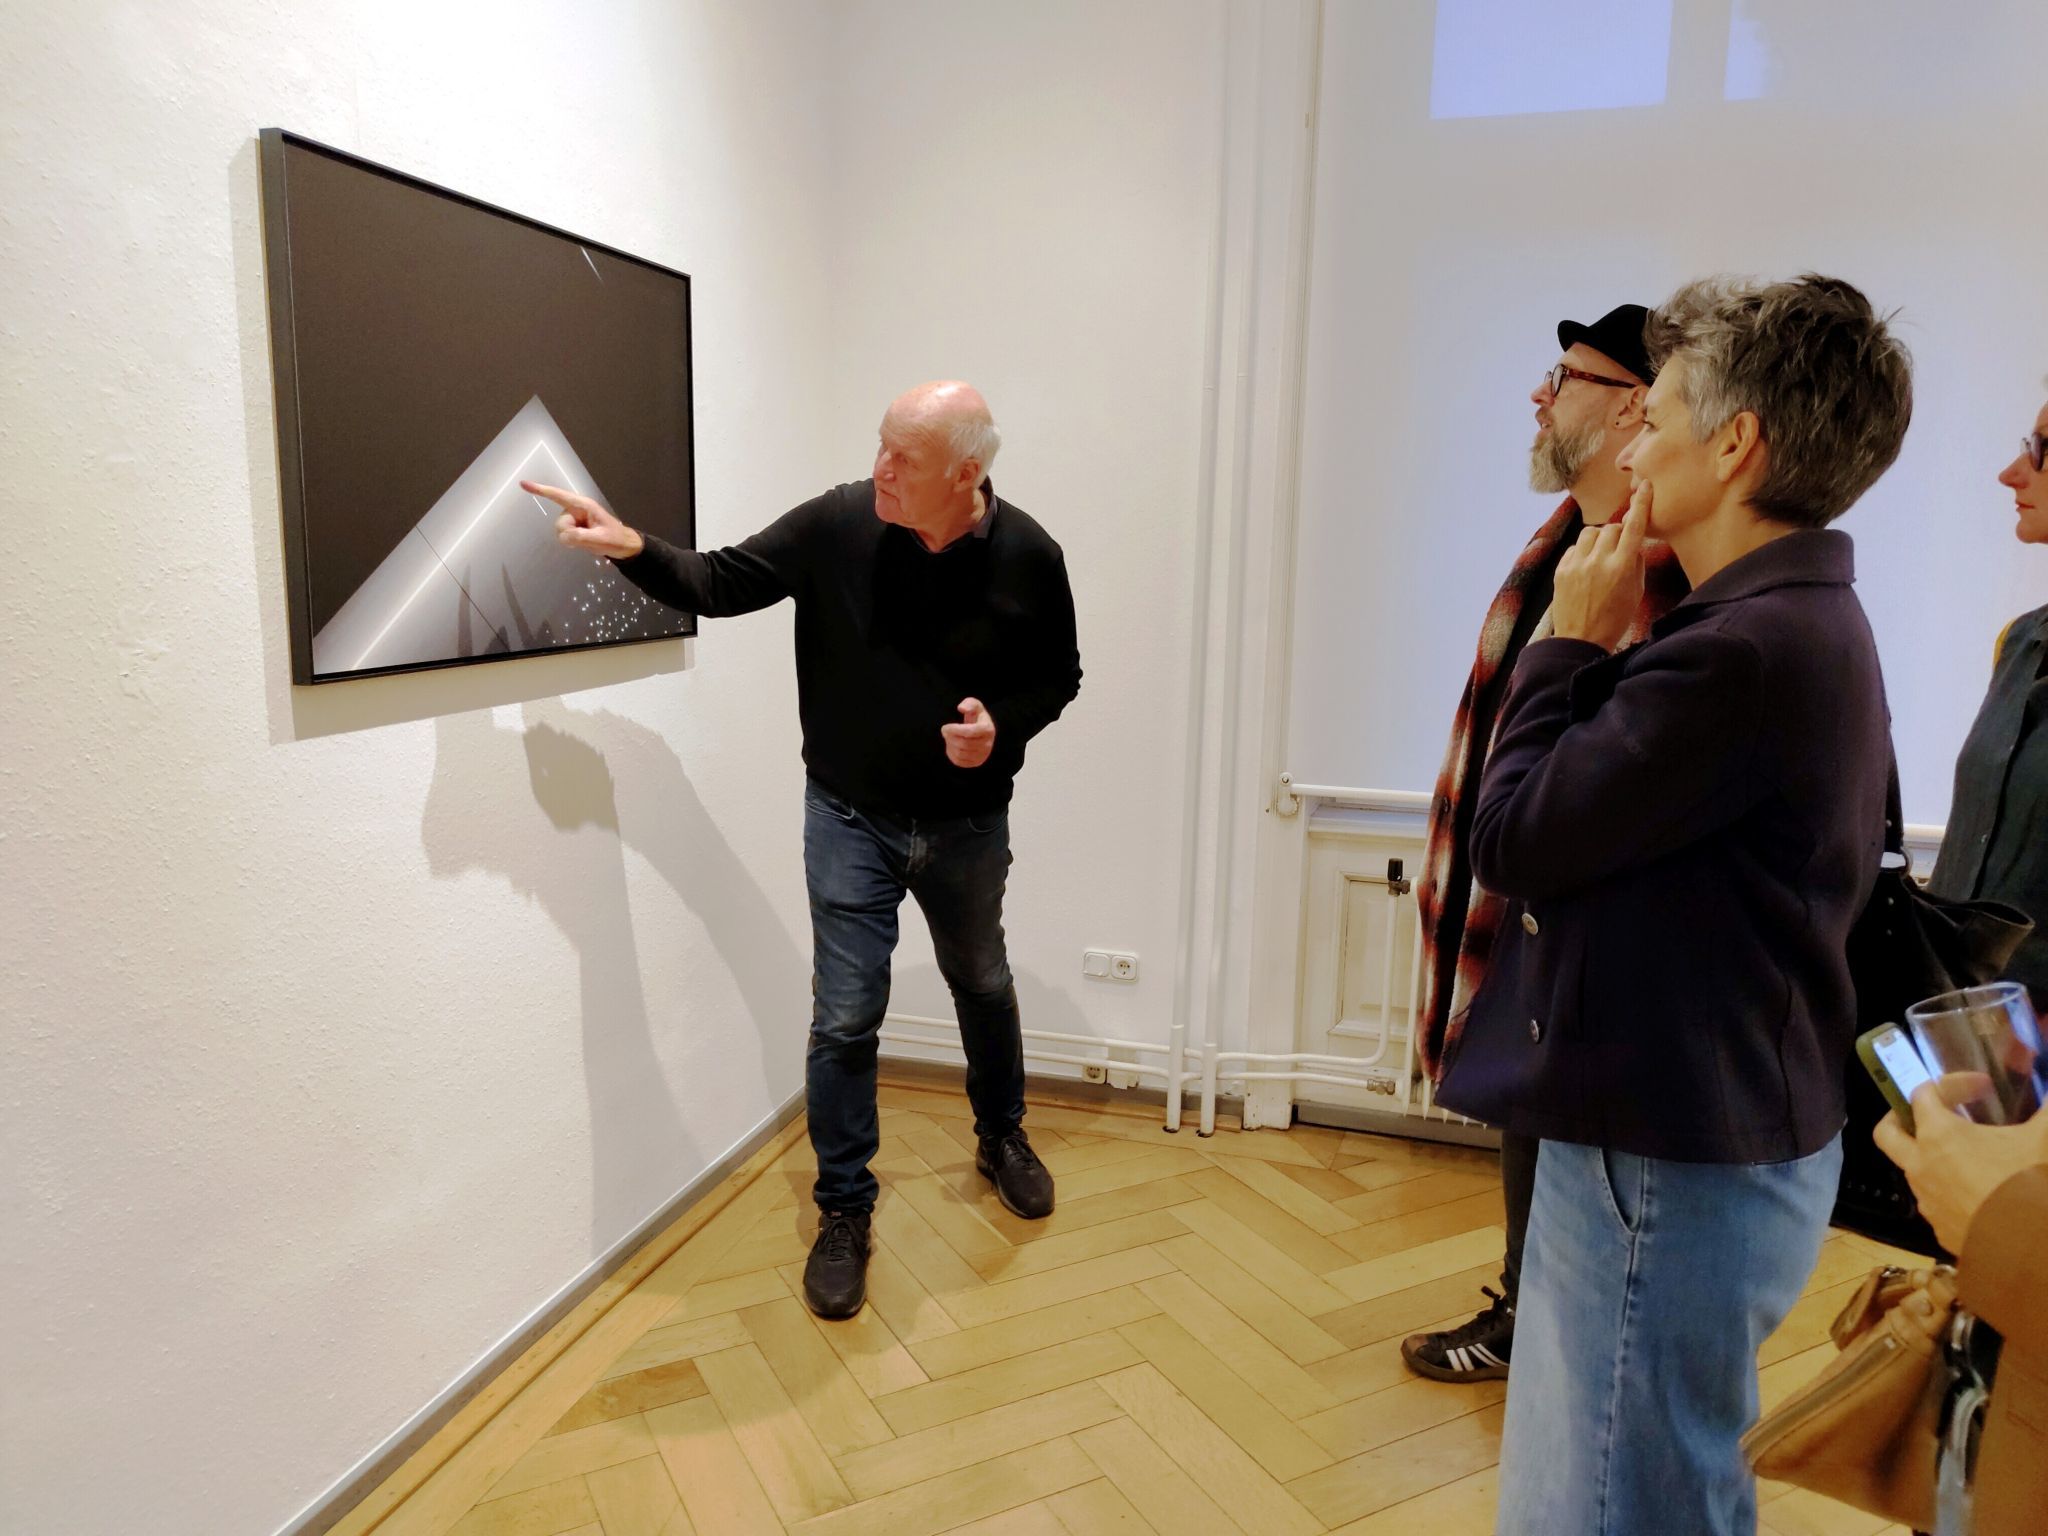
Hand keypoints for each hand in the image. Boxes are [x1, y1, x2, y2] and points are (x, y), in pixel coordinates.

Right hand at [521, 481, 643, 559]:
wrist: (622, 545)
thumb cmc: (615, 539)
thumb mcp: (601, 539)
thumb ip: (582, 537)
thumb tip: (564, 536)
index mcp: (583, 505)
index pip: (558, 496)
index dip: (541, 490)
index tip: (523, 484)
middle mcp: (575, 510)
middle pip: (560, 524)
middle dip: (570, 534)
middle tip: (589, 538)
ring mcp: (573, 519)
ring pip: (561, 532)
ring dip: (573, 539)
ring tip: (589, 539)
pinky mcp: (572, 528)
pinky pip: (564, 537)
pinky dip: (572, 542)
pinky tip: (585, 541)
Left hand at [941, 698, 995, 768]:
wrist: (981, 731)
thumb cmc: (976, 716)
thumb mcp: (975, 705)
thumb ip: (969, 703)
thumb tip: (961, 708)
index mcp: (988, 729)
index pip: (969, 732)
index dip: (955, 730)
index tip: (945, 727)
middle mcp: (988, 744)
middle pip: (963, 744)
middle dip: (950, 737)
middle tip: (944, 731)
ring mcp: (983, 755)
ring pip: (960, 754)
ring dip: (950, 744)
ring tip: (948, 737)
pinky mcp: (976, 762)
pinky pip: (959, 761)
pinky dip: (951, 753)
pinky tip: (951, 745)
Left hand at [1551, 483, 1648, 650]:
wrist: (1581, 640)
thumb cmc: (1615, 618)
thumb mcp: (1636, 591)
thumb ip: (1636, 562)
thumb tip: (1634, 542)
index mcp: (1622, 567)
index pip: (1633, 527)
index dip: (1640, 504)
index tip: (1644, 487)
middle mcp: (1599, 561)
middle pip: (1611, 528)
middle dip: (1618, 535)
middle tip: (1618, 551)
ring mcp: (1577, 565)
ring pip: (1591, 533)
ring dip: (1599, 540)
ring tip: (1600, 558)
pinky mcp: (1561, 570)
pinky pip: (1575, 548)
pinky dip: (1583, 553)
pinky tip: (1586, 569)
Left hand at [1873, 1072, 2047, 1251]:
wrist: (2033, 1253)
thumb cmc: (2032, 1187)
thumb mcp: (2044, 1139)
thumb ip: (2045, 1110)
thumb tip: (2046, 1095)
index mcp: (1938, 1137)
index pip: (1922, 1095)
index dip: (1950, 1083)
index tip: (1983, 1087)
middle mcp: (1921, 1167)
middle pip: (1888, 1133)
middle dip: (1901, 1116)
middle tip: (1931, 1114)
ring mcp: (1928, 1202)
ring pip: (1913, 1170)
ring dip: (1932, 1157)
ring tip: (1971, 1154)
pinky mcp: (1941, 1231)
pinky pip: (1936, 1202)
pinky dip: (1950, 1189)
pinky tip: (1982, 1191)